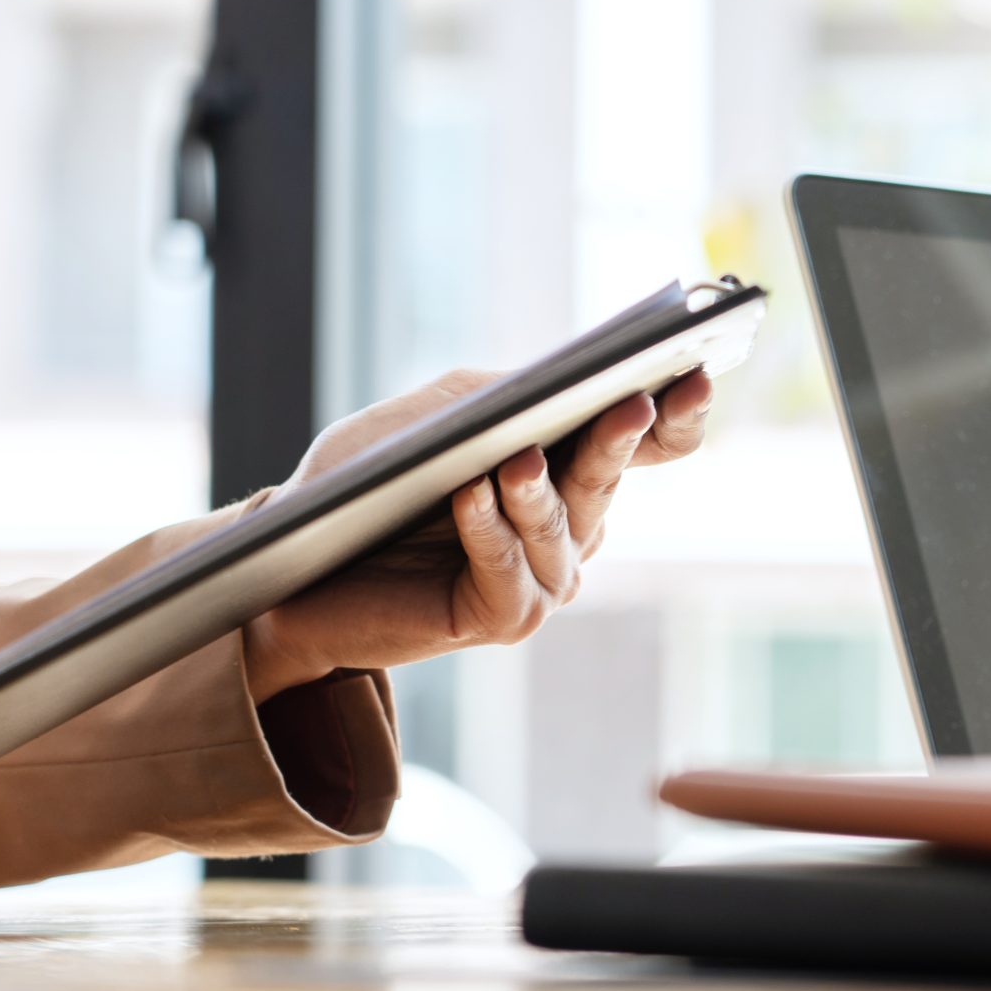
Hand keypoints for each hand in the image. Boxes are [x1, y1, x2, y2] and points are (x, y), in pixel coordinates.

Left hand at [241, 369, 713, 702]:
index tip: (696, 373)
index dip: (677, 415)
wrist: (294, 569)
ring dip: (538, 492)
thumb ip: (494, 399)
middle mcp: (570, 529)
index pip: (645, 445)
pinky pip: (507, 572)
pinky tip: (473, 496)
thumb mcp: (432, 419)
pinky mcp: (503, 618)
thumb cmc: (366, 487)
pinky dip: (489, 532)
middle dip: (620, 439)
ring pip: (559, 530)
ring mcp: (542, 579)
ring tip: (519, 457)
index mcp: (569, 472)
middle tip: (634, 402)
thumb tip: (552, 385)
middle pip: (606, 480)